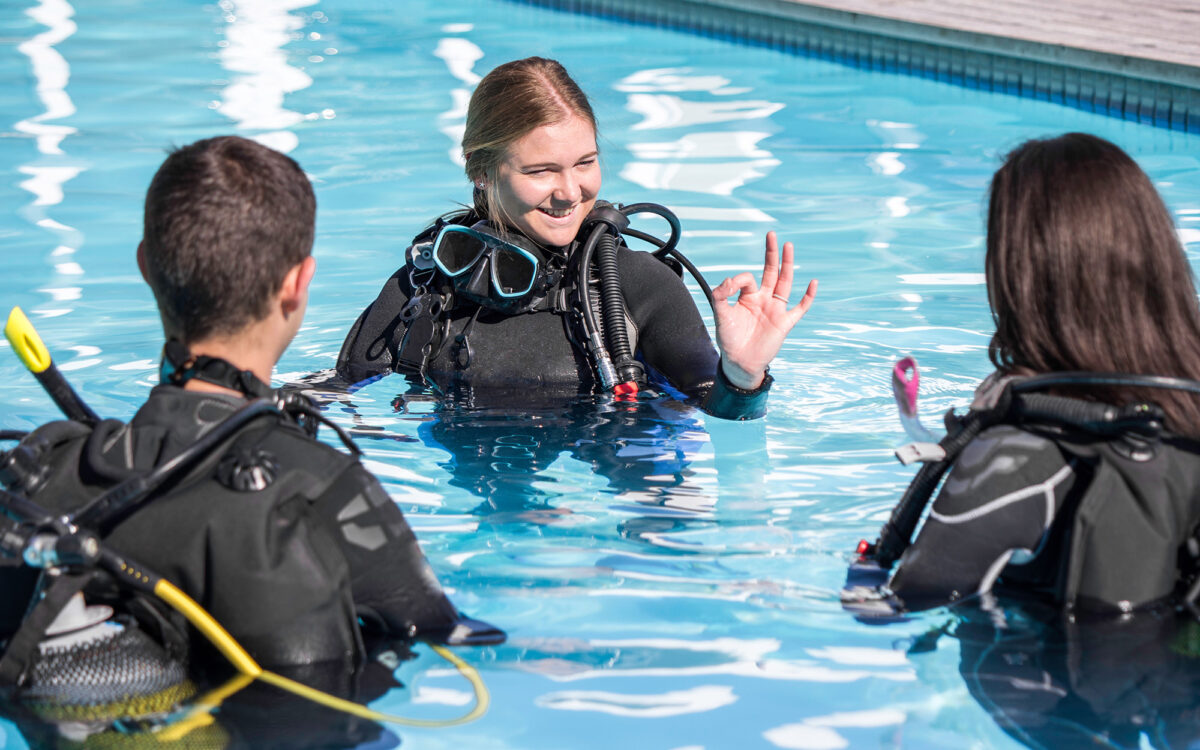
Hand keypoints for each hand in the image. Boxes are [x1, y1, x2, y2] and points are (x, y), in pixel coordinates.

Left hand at [712, 231, 817, 388]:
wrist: (739, 363)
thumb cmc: (729, 339)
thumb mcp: (721, 314)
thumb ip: (721, 296)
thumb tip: (729, 280)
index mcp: (748, 297)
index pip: (747, 278)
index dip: (737, 280)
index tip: (728, 288)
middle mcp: (763, 300)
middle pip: (770, 272)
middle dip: (771, 254)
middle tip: (771, 234)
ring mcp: (775, 310)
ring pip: (784, 283)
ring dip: (787, 265)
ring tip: (788, 246)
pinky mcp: (784, 323)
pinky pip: (800, 308)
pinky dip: (808, 297)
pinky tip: (813, 283)